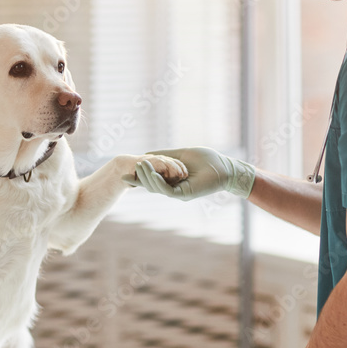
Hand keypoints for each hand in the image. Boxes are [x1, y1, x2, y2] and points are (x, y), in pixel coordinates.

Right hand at [122, 147, 255, 200]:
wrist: (224, 166)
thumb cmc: (206, 160)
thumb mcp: (179, 155)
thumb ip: (164, 156)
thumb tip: (147, 154)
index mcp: (171, 182)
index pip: (151, 181)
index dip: (137, 178)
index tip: (123, 174)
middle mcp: (173, 189)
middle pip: (150, 186)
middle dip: (139, 177)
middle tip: (130, 167)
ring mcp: (178, 193)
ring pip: (156, 188)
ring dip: (146, 177)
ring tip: (139, 164)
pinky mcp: (184, 194)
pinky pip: (166, 189)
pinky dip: (157, 181)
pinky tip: (152, 171)